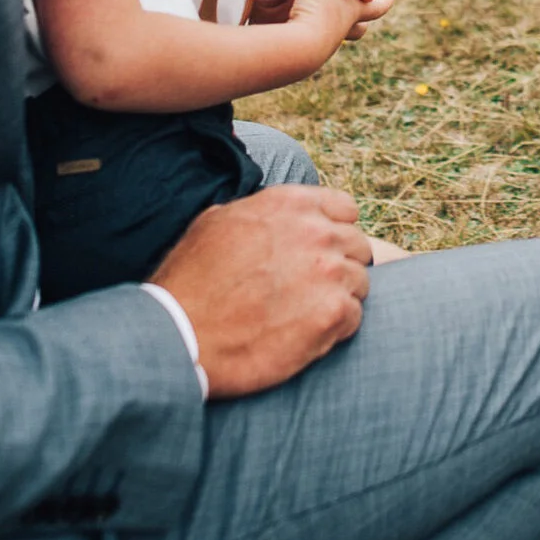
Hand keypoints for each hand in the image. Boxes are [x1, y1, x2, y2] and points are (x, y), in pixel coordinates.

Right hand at [153, 184, 372, 398]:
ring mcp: (329, 271)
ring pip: (360, 282)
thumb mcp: (216, 222)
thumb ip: (259, 212)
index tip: (317, 255)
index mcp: (290, 203)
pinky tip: (304, 335)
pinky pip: (355, 316)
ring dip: (337, 298)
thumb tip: (275, 217)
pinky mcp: (333, 313)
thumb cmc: (190, 282)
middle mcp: (316, 231)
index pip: (345, 209)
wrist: (180, 335)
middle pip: (357, 246)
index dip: (333, 233)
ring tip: (301, 316)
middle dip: (338, 267)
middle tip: (309, 292)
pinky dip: (335, 328)